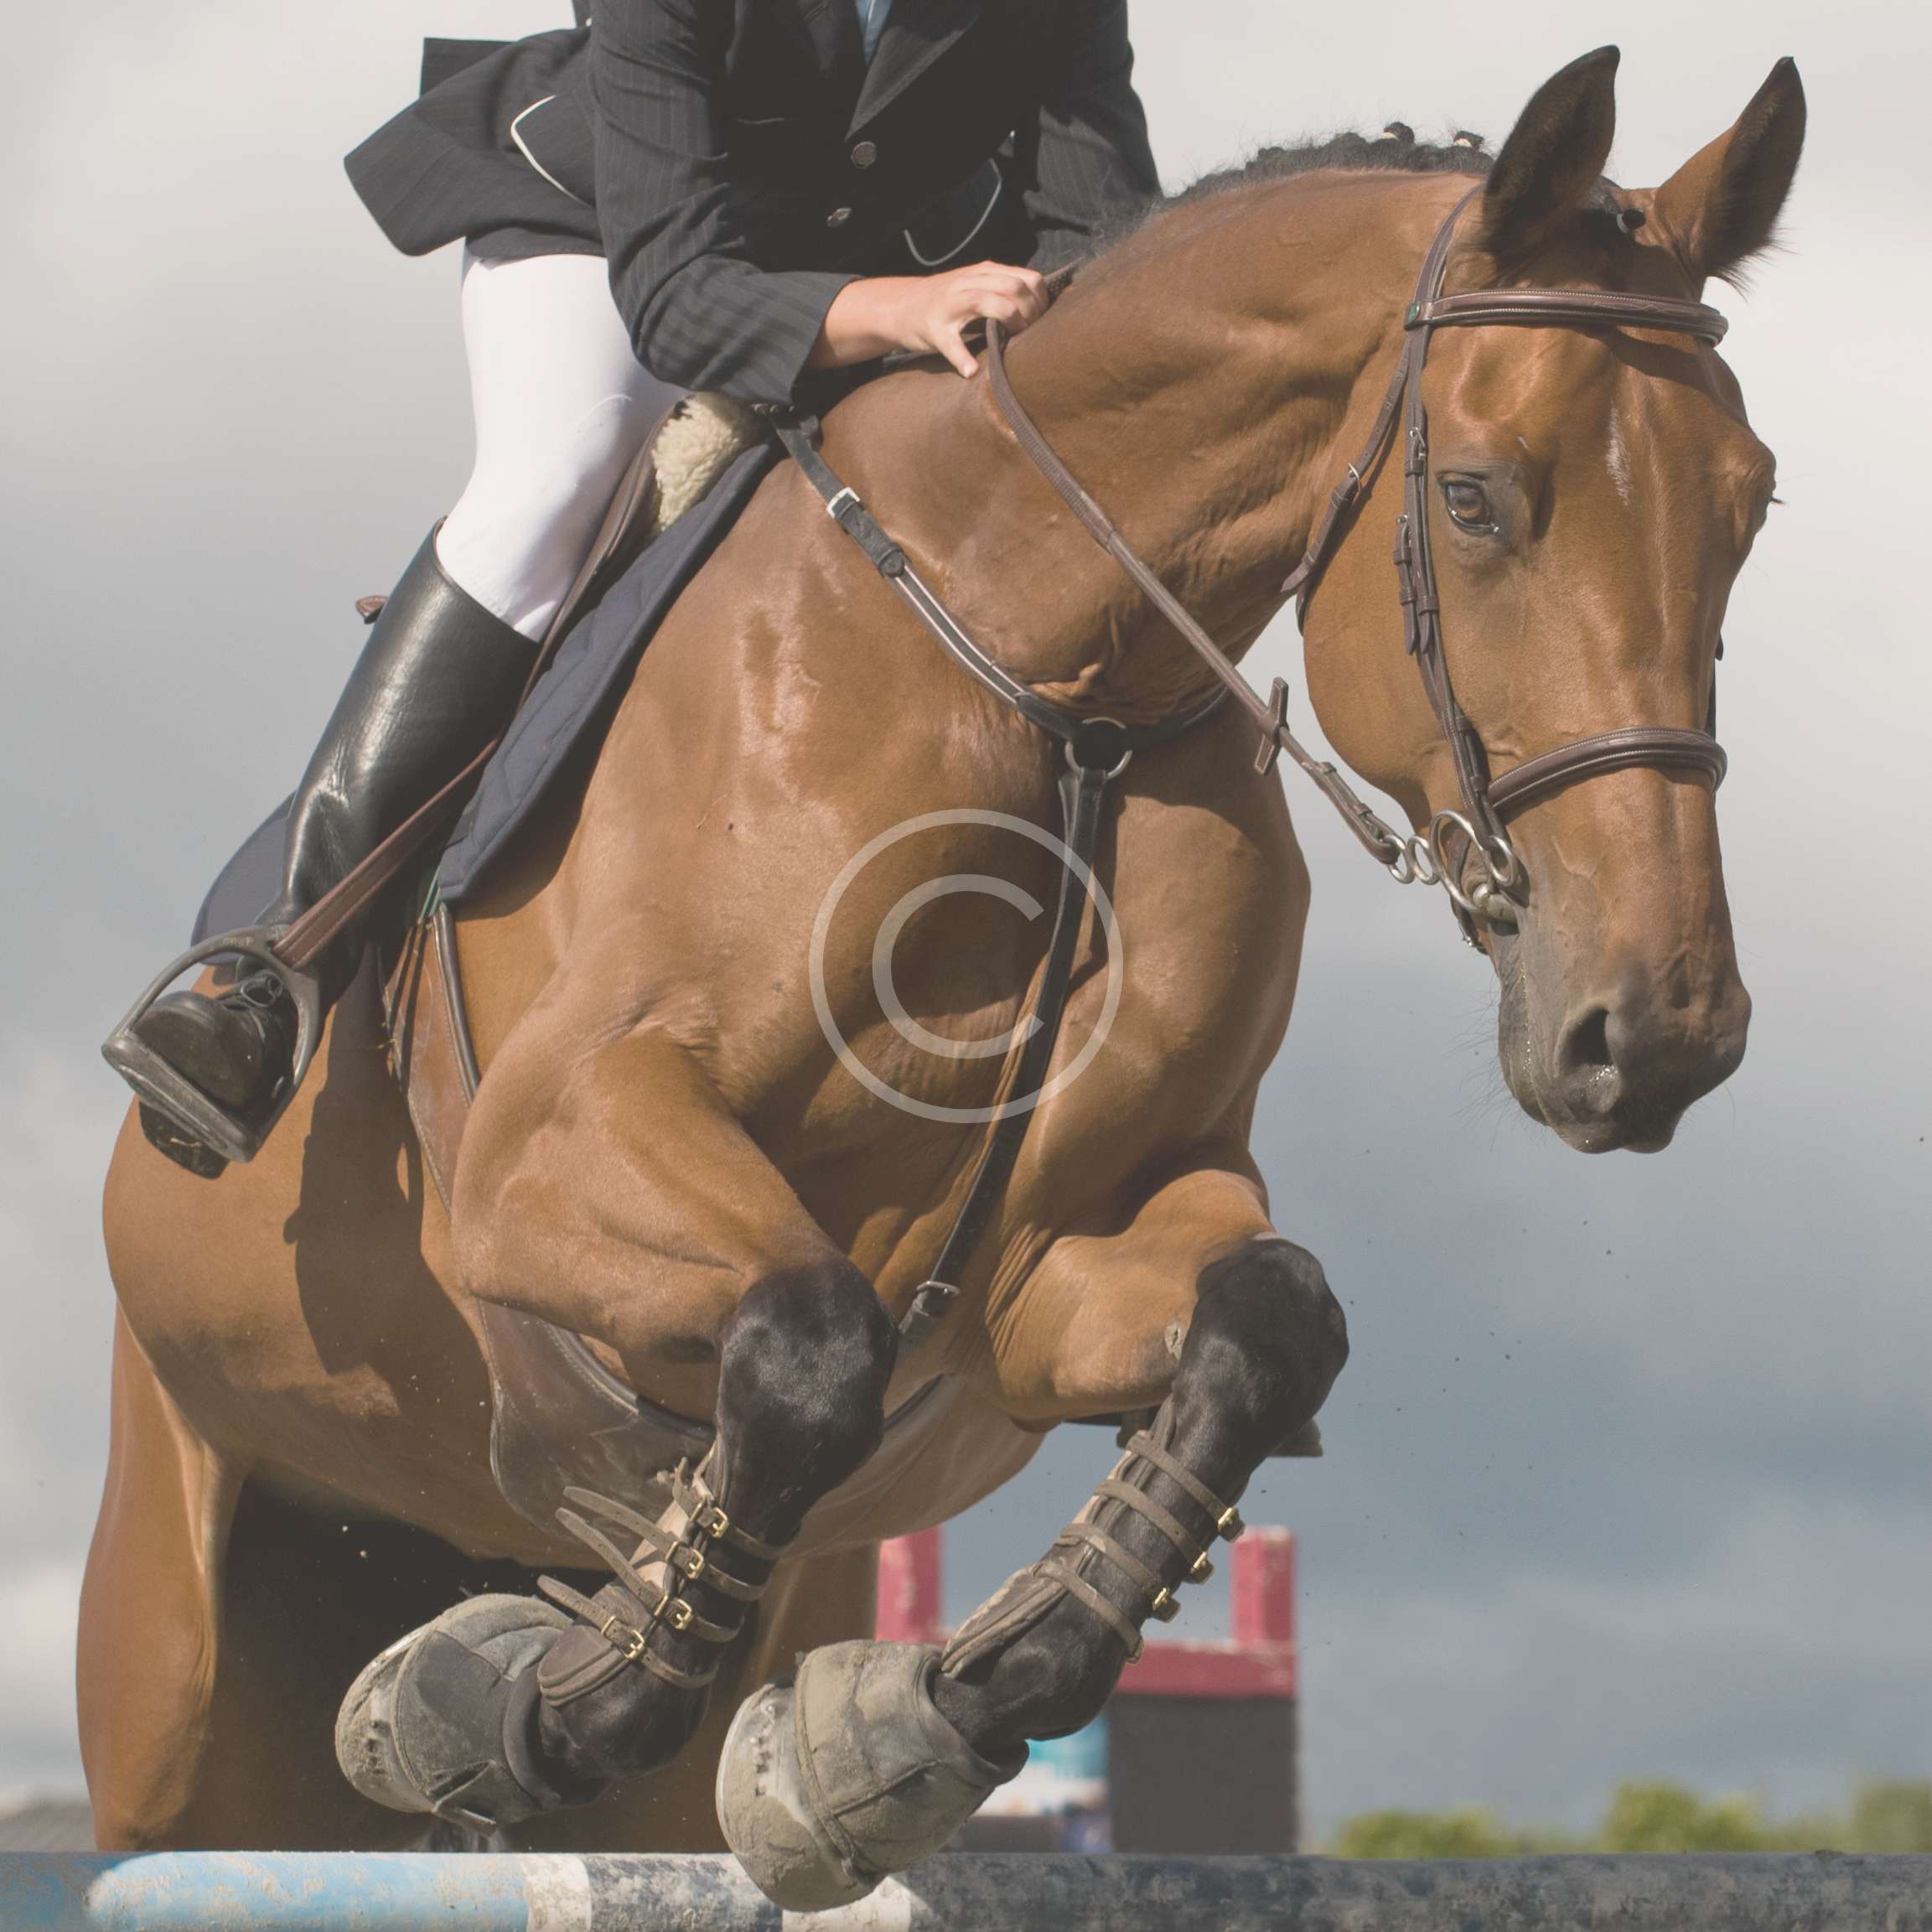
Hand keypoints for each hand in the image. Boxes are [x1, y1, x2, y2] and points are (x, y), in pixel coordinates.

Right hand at [811, 264, 1049, 377]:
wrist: (901, 306)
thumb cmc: (948, 302)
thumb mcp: (977, 286)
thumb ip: (1005, 290)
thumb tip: (1042, 307)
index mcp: (985, 273)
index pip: (1027, 279)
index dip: (1041, 302)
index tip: (1042, 323)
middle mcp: (969, 282)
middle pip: (1013, 287)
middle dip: (1030, 314)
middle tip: (1030, 337)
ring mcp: (950, 304)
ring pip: (987, 302)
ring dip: (1009, 323)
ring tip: (1013, 345)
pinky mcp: (934, 329)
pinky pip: (951, 344)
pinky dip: (962, 359)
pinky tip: (971, 371)